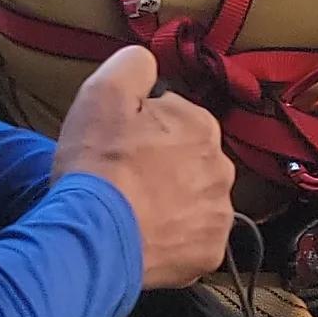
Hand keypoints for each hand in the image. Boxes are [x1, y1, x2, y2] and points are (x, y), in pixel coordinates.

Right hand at [53, 45, 233, 289]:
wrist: (95, 237)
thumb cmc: (99, 165)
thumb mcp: (103, 92)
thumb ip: (133, 65)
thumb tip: (147, 62)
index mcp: (201, 126)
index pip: (175, 117)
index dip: (142, 128)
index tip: (120, 143)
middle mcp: (222, 168)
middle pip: (188, 160)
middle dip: (163, 165)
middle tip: (124, 179)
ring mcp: (218, 215)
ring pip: (193, 200)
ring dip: (171, 203)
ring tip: (133, 211)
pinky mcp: (209, 254)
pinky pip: (192, 240)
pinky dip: (173, 239)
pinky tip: (145, 237)